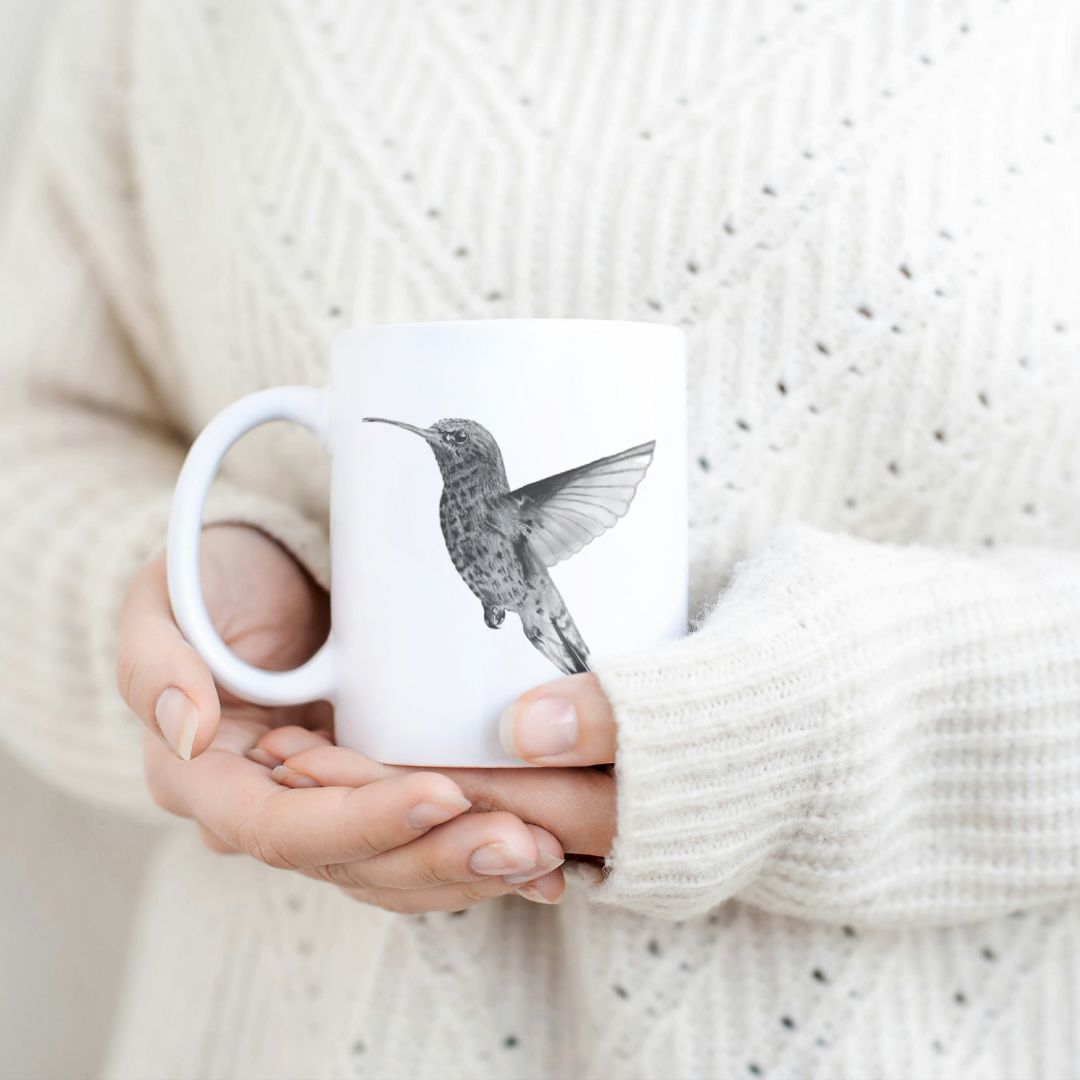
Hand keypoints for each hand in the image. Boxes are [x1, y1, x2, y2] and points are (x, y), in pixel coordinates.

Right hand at [116, 525, 565, 908]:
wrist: (265, 576)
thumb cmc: (212, 583)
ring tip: (545, 855)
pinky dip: (479, 852)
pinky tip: (544, 859)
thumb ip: (155, 660)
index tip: (438, 793)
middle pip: (352, 865)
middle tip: (520, 843)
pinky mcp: (375, 795)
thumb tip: (182, 730)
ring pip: (396, 869)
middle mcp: (268, 811)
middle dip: (437, 859)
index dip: (359, 822)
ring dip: (471, 868)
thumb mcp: (164, 601)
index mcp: (207, 780)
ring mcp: (328, 808)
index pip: (280, 828)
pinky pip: (424, 843)